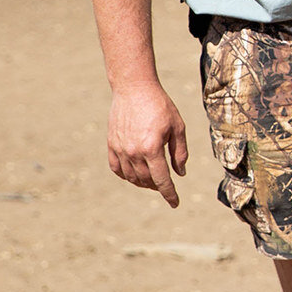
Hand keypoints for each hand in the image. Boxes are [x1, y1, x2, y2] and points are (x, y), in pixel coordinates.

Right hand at [106, 81, 188, 206]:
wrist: (134, 88)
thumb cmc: (160, 105)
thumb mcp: (178, 127)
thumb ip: (180, 152)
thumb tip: (180, 173)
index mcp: (152, 148)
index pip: (162, 180)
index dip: (170, 194)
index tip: (175, 203)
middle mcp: (134, 152)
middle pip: (147, 180)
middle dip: (158, 186)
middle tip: (166, 184)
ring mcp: (120, 149)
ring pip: (132, 177)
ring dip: (143, 183)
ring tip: (152, 179)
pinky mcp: (111, 144)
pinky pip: (117, 168)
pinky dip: (126, 175)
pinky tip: (135, 174)